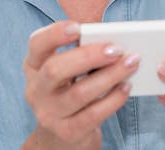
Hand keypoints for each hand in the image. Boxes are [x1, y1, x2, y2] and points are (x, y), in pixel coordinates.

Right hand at [21, 21, 139, 149]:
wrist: (62, 136)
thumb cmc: (69, 93)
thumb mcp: (66, 73)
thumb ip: (80, 56)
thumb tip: (111, 43)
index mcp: (34, 66)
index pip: (36, 44)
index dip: (54, 34)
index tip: (77, 27)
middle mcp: (36, 90)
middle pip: (55, 69)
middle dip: (88, 56)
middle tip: (116, 50)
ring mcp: (49, 113)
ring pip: (79, 93)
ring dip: (109, 76)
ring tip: (130, 64)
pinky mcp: (67, 132)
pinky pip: (93, 115)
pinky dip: (113, 99)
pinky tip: (126, 87)